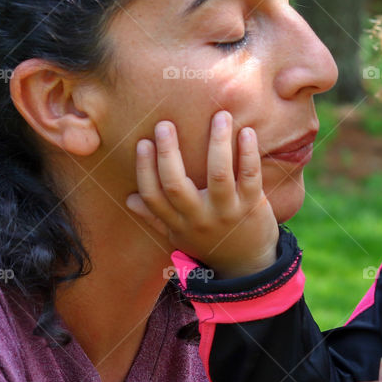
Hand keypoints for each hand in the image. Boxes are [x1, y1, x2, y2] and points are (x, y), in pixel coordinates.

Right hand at [126, 111, 278, 278]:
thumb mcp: (179, 235)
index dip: (145, 169)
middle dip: (169, 153)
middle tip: (164, 124)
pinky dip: (248, 153)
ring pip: (219, 174)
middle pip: (177, 185)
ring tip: (220, 116)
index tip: (142, 142)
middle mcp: (200, 217)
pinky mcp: (253, 205)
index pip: (153, 195)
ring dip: (218, 143)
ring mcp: (227, 211)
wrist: (249, 266)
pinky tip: (246, 132)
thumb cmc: (209, 242)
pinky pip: (250, 176)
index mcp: (178, 223)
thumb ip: (156, 216)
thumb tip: (129, 198)